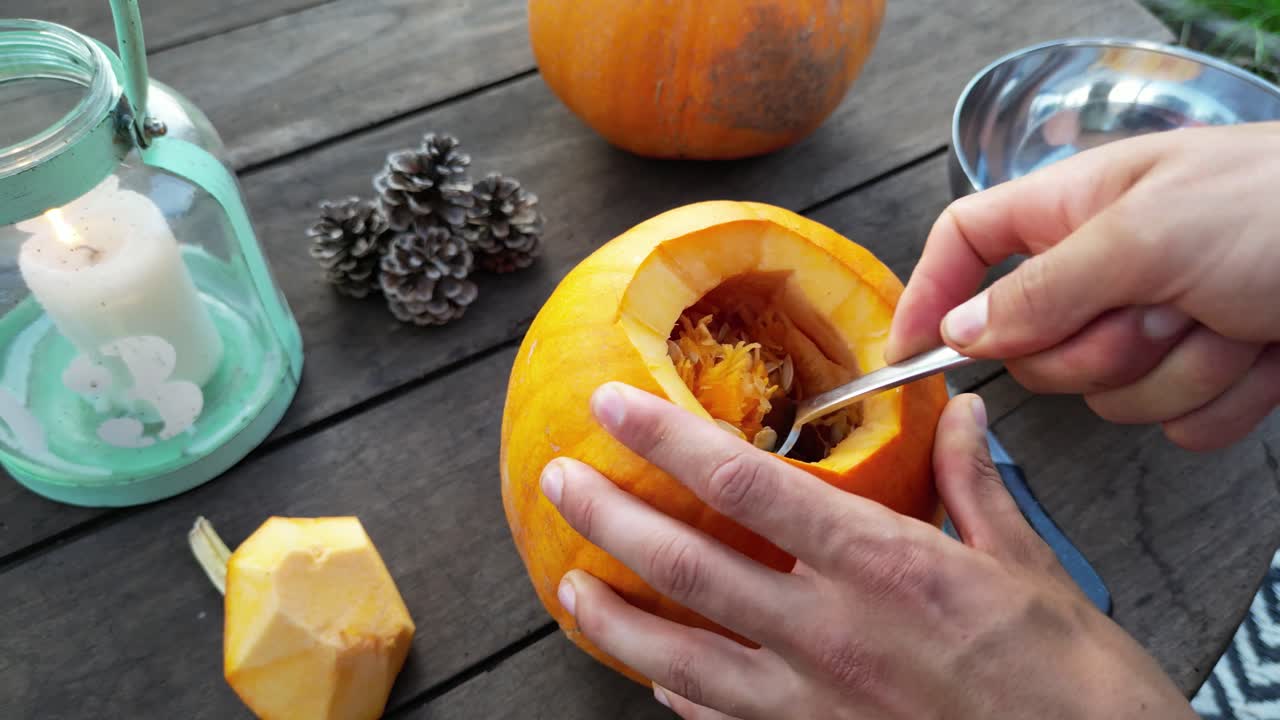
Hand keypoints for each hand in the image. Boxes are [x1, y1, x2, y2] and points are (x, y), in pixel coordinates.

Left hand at [540, 383, 1194, 718]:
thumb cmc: (1074, 685)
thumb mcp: (1030, 566)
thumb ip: (973, 485)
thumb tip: (960, 417)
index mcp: (882, 566)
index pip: (747, 485)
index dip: (669, 439)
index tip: (616, 409)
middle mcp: (830, 632)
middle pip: (688, 566)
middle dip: (610, 519)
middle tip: (561, 484)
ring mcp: (813, 702)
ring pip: (679, 656)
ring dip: (614, 617)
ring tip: (570, 587)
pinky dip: (681, 697)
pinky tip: (658, 683)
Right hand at [887, 122, 1279, 450]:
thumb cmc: (1278, 206)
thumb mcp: (1144, 235)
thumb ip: (1041, 289)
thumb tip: (959, 333)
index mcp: (1077, 212)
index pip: (968, 244)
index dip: (927, 293)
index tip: (905, 357)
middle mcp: (1108, 272)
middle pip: (1039, 348)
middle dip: (1103, 346)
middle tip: (1162, 307)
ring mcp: (1158, 329)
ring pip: (1110, 397)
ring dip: (1177, 368)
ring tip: (1233, 318)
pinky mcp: (1205, 377)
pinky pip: (1175, 423)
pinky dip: (1224, 398)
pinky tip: (1263, 351)